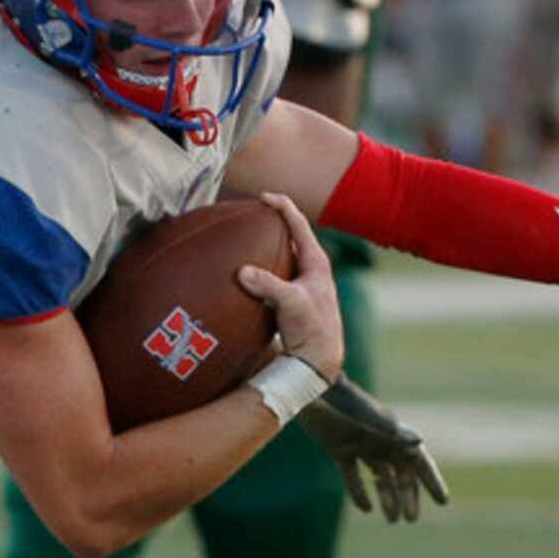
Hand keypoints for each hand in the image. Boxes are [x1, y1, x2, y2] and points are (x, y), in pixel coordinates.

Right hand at [235, 189, 343, 381]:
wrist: (317, 360)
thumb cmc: (312, 329)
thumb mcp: (290, 303)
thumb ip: (268, 285)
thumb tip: (242, 271)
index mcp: (316, 263)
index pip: (299, 225)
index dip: (282, 207)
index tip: (263, 197)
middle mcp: (310, 270)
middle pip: (290, 236)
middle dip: (272, 222)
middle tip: (251, 212)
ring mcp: (300, 284)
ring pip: (281, 256)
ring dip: (265, 246)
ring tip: (245, 238)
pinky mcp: (290, 299)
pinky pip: (272, 275)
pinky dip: (259, 268)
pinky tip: (242, 273)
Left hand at [295, 377, 450, 522]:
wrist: (310, 389)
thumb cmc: (341, 402)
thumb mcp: (367, 421)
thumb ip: (392, 433)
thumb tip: (419, 444)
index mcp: (393, 432)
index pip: (419, 461)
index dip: (431, 481)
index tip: (442, 501)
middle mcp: (380, 439)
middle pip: (401, 473)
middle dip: (408, 496)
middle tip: (411, 520)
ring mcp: (360, 443)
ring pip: (380, 475)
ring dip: (387, 496)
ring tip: (392, 520)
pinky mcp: (339, 447)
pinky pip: (352, 474)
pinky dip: (359, 491)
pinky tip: (366, 509)